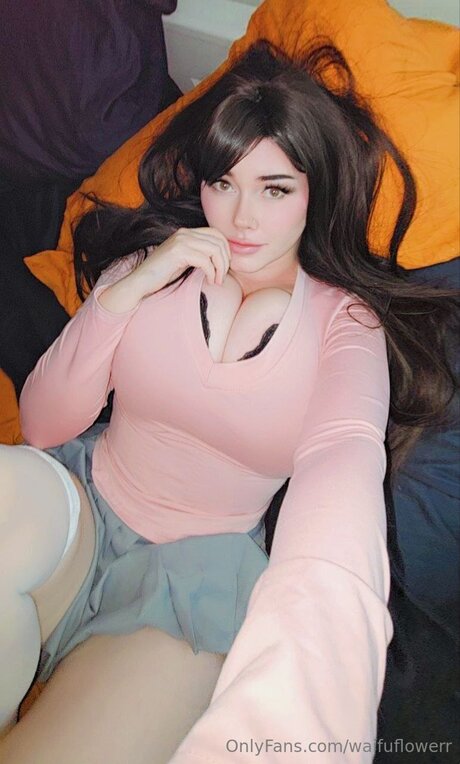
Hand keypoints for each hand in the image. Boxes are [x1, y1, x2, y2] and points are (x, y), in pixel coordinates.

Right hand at [98, 227, 230, 312]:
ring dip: (220, 268)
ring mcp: (181, 241)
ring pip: (214, 250)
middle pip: (218, 241)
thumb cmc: (163, 274)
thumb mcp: (184, 260)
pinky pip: (205, 260)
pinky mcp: (178, 252)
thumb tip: (221, 259)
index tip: (225, 266)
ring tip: (217, 280)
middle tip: (222, 276)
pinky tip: (209, 280)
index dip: (226, 249)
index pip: (216, 233)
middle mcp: (184, 233)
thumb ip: (199, 254)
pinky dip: (211, 272)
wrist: (141, 281)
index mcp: (186, 233)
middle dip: (225, 260)